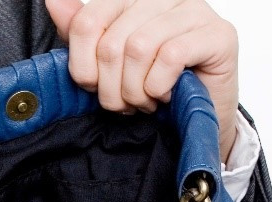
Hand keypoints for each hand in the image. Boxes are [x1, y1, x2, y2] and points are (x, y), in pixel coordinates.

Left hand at [46, 0, 239, 157]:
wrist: (201, 119)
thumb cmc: (155, 90)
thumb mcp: (108, 66)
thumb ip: (82, 33)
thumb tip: (53, 2)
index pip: (87, 22)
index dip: (83, 65)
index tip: (96, 88)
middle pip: (112, 42)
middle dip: (112, 88)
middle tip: (126, 104)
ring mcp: (194, 11)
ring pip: (140, 48)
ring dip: (137, 90)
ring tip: (147, 101)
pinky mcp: (218, 34)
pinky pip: (171, 57)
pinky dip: (160, 86)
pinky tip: (166, 94)